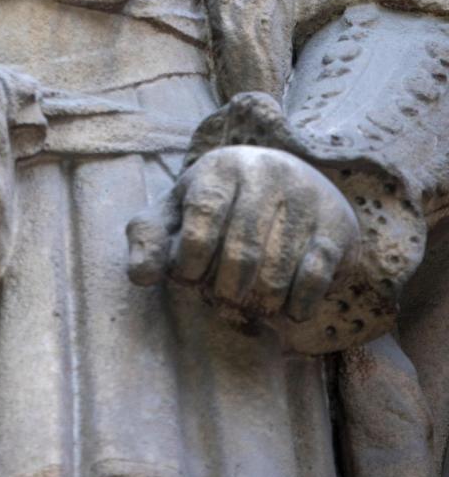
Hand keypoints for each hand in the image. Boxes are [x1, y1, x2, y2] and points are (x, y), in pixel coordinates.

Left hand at [125, 145, 359, 321]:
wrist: (289, 182)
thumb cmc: (220, 206)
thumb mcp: (178, 213)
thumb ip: (150, 240)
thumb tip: (141, 276)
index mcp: (222, 167)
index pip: (202, 218)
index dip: (190, 262)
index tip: (188, 279)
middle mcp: (267, 173)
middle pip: (241, 253)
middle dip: (225, 291)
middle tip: (222, 299)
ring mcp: (306, 197)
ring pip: (277, 272)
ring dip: (259, 304)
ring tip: (250, 303)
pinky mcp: (337, 225)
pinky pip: (314, 279)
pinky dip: (296, 307)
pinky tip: (285, 309)